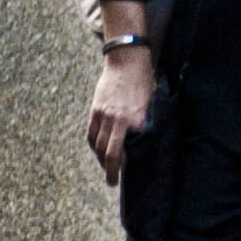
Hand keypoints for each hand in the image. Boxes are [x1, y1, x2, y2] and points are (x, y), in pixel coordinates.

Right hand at [83, 53, 155, 185]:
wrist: (126, 60)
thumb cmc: (143, 82)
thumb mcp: (150, 105)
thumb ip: (143, 124)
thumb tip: (140, 141)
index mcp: (132, 120)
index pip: (120, 152)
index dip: (117, 169)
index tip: (116, 180)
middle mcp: (116, 119)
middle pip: (106, 152)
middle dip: (107, 169)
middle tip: (111, 180)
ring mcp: (103, 114)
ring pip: (97, 144)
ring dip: (100, 158)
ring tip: (105, 165)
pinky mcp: (95, 109)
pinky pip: (91, 133)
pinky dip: (94, 144)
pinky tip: (98, 149)